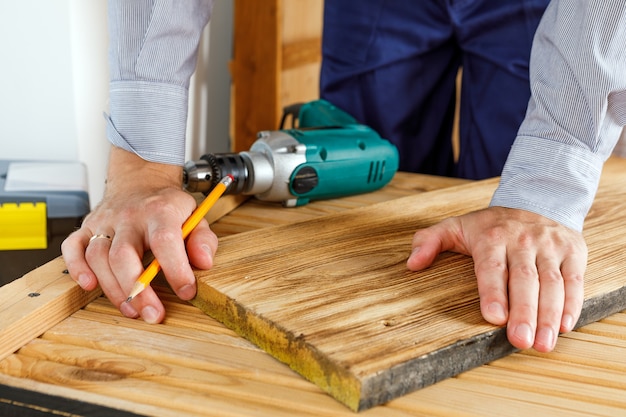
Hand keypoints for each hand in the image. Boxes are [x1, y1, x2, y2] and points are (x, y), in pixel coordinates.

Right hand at [61, 147, 218, 322]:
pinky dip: (77, 268)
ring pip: (99, 257)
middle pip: (124, 254)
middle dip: (137, 290)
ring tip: (132, 310)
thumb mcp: (196, 216)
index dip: (175, 269)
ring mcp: (105, 222)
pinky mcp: (87, 228)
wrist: (140, 182)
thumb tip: (204, 262)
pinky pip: (73, 248)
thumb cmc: (168, 207)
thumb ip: (203, 240)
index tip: (187, 291)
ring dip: (113, 289)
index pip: (165, 240)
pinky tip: (90, 286)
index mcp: (160, 211)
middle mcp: (129, 216)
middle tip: (152, 314)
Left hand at [407, 207, 586, 351]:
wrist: (536, 199)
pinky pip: (575, 279)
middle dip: (524, 312)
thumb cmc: (492, 224)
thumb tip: (412, 264)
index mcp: (492, 236)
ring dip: (549, 315)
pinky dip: (572, 304)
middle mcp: (523, 240)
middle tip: (520, 341)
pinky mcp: (573, 251)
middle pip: (525, 279)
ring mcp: (550, 246)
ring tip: (543, 343)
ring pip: (552, 282)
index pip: (492, 267)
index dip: (494, 292)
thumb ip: (430, 241)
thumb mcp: (456, 226)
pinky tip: (564, 326)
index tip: (494, 317)